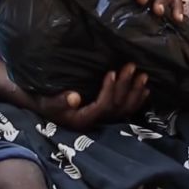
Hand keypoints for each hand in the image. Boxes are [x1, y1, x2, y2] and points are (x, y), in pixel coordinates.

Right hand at [33, 64, 148, 131]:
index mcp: (83, 120)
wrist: (44, 107)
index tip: (111, 72)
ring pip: (124, 109)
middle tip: (131, 66)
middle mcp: (96, 121)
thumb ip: (60, 100)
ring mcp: (102, 119)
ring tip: (143, 76)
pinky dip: (136, 100)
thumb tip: (75, 98)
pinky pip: (125, 110)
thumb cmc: (45, 103)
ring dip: (135, 92)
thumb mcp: (48, 102)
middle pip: (117, 106)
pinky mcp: (105, 114)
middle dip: (126, 86)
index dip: (109, 90)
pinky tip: (145, 90)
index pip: (103, 106)